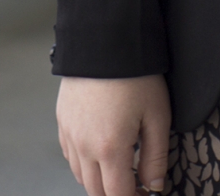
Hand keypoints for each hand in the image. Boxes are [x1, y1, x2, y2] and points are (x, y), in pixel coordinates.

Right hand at [58, 74, 170, 195]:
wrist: (105, 38)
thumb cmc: (135, 74)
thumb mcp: (157, 117)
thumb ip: (156, 158)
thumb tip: (154, 186)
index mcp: (110, 148)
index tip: (145, 195)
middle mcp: (84, 146)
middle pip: (96, 191)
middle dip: (115, 194)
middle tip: (134, 187)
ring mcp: (70, 133)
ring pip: (80, 176)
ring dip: (99, 181)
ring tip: (120, 170)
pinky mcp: (62, 120)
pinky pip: (70, 155)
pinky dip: (84, 163)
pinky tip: (99, 153)